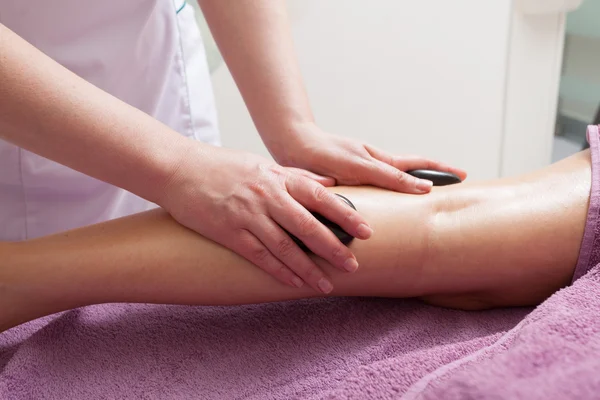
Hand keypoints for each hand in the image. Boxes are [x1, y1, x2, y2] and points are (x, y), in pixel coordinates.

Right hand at [158, 142, 372, 293]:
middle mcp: (267, 196)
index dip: (345, 214)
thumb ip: (296, 176)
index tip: (365, 229)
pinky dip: (279, 272)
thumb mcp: (263, 164)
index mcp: (278, 177)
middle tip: (353, 265)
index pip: (320, 196)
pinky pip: (259, 256)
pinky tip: (294, 283)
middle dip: (333, 247)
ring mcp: (248, 215)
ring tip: (327, 284)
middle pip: (307, 225)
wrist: (179, 169)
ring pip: (285, 246)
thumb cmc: (222, 166)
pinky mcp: (229, 232)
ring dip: (308, 268)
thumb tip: (329, 184)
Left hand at [266, 123, 466, 192]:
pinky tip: (387, 200)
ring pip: (393, 175)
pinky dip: (389, 186)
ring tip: (429, 193)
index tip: (463, 177)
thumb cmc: (324, 154)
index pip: (418, 166)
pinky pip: (375, 180)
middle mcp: (373, 163)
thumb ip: (390, 177)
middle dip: (434, 173)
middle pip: (411, 168)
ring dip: (413, 180)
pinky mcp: (349, 174)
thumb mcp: (360, 167)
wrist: (293, 146)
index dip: (441, 172)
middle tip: (456, 181)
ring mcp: (362, 167)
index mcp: (379, 161)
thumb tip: (424, 187)